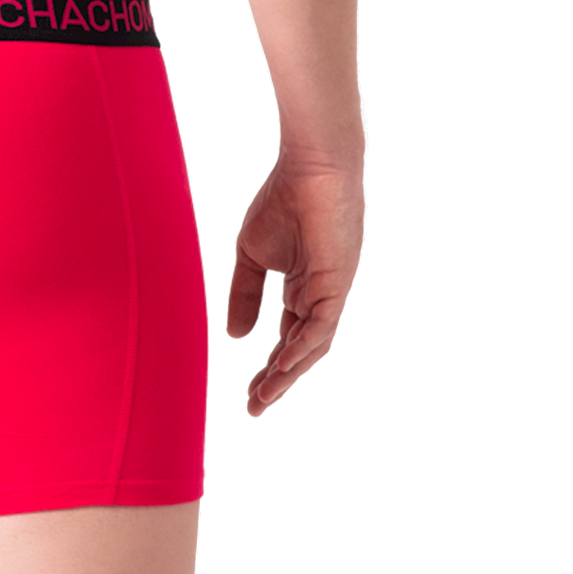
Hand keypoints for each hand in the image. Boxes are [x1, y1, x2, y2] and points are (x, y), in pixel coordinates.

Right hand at [223, 155, 365, 418]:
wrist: (310, 165)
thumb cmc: (283, 198)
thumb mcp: (252, 253)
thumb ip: (245, 295)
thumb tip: (235, 338)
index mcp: (302, 288)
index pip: (287, 338)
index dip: (269, 368)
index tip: (248, 396)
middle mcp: (320, 297)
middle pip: (300, 350)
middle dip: (278, 381)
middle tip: (254, 408)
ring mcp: (331, 292)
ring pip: (312, 346)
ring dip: (288, 373)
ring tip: (264, 396)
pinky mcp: (337, 283)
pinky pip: (320, 325)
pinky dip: (300, 347)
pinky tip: (281, 364)